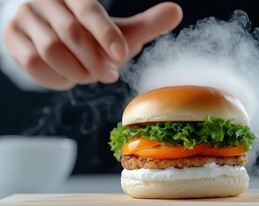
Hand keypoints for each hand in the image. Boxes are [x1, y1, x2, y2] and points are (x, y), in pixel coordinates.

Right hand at [3, 0, 181, 89]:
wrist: (61, 41)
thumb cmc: (96, 37)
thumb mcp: (122, 31)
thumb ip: (147, 23)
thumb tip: (177, 11)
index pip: (89, 9)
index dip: (106, 34)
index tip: (122, 56)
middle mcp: (44, 0)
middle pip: (70, 33)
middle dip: (94, 60)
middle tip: (109, 75)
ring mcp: (24, 18)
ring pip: (50, 51)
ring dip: (76, 71)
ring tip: (89, 76)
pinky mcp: (12, 39)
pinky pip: (33, 64)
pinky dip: (55, 77)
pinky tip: (69, 79)